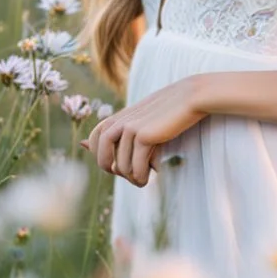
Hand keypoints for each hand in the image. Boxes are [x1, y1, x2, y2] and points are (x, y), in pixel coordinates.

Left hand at [80, 76, 207, 186]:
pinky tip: (149, 178)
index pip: (95, 140)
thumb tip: (84, 143)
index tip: (118, 164)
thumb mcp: (144, 116)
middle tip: (133, 176)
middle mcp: (120, 122)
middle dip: (116, 172)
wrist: (191, 97)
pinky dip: (141, 177)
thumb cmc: (170, 109)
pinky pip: (136, 167)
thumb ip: (122, 128)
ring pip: (121, 167)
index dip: (102, 156)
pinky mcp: (143, 136)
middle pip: (103, 159)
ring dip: (132, 178)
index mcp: (119, 116)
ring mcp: (130, 128)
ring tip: (143, 180)